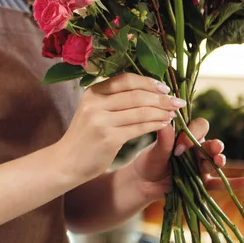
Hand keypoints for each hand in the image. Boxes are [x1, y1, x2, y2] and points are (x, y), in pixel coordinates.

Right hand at [56, 73, 186, 182]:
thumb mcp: (93, 111)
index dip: (148, 82)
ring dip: (161, 111)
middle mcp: (95, 103)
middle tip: (177, 101)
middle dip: (161, 97)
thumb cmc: (85, 137)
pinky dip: (155, 125)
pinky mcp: (108, 138)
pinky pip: (139, 128)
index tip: (165, 87)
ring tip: (174, 113)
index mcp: (92, 92)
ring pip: (140, 111)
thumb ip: (113, 99)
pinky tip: (164, 124)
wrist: (66, 162)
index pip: (126, 79)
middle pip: (136, 94)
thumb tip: (147, 90)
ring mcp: (100, 120)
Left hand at [129, 118, 243, 201]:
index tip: (177, 147)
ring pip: (216, 162)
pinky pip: (222, 184)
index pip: (199, 127)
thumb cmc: (149, 162)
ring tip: (220, 160)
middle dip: (212, 145)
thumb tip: (166, 120)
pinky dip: (237, 183)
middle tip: (212, 147)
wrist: (143, 183)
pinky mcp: (203, 184)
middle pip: (211, 143)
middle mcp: (198, 150)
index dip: (192, 135)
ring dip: (220, 160)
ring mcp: (202, 167)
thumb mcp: (154, 151)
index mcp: (188, 136)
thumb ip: (163, 139)